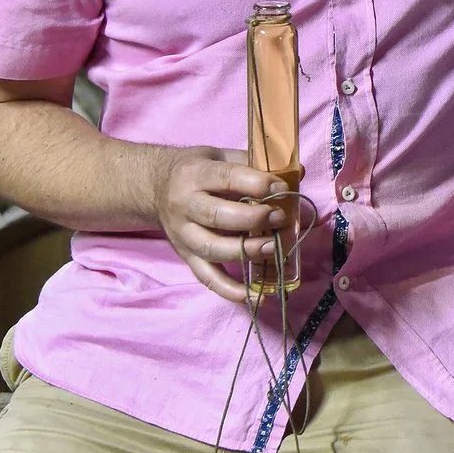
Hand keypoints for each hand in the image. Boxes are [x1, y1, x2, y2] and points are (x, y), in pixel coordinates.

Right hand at [149, 147, 298, 303]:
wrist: (156, 187)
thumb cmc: (198, 170)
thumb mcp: (220, 156)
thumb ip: (255, 164)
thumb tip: (296, 173)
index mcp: (195, 174)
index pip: (226, 178)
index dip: (256, 184)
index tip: (282, 188)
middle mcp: (184, 206)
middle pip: (216, 216)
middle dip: (253, 219)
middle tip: (280, 218)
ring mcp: (184, 235)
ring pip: (212, 249)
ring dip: (246, 252)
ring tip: (273, 248)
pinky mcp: (187, 256)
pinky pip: (207, 277)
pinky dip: (231, 291)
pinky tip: (256, 296)